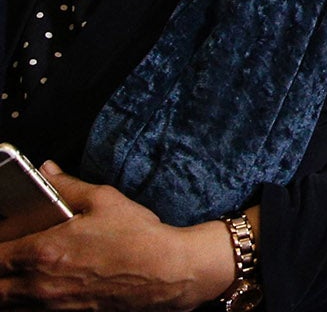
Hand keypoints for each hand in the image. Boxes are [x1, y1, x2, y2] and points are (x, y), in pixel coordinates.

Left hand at [0, 164, 234, 309]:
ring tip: (17, 277)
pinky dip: (25, 304)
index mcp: (43, 251)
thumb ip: (66, 187)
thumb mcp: (103, 200)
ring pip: (7, 305)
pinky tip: (39, 291)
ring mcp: (50, 308)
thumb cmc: (137, 238)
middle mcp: (38, 285)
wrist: (167, 273)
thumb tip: (46, 171)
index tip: (1, 240)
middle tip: (6, 261)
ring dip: (7, 290)